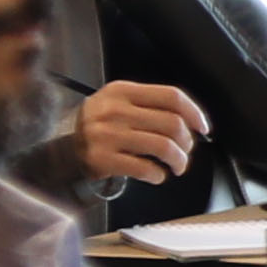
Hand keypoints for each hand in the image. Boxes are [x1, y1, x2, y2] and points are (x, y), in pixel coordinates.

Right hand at [77, 79, 208, 190]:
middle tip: (185, 151)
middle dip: (187, 142)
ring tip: (178, 165)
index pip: (172, 96)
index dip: (194, 113)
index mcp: (123, 91)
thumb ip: (151, 105)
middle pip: (172, 124)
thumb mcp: (120, 102)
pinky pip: (145, 168)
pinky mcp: (102, 159)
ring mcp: (107, 135)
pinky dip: (159, 175)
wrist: (63, 146)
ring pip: (163, 147)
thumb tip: (194, 122)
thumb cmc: (102, 124)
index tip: (203, 128)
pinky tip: (158, 175)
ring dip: (179, 160)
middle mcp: (114, 110)